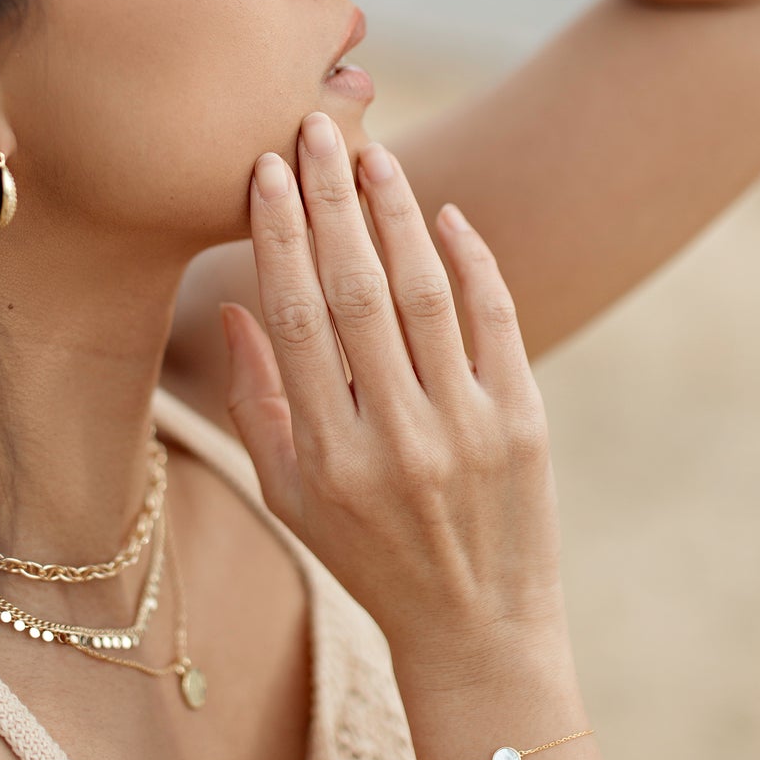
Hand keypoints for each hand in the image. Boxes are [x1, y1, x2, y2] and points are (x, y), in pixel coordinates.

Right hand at [222, 116, 571, 688]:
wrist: (477, 631)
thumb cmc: (369, 558)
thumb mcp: (291, 497)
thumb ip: (257, 404)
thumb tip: (235, 308)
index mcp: (326, 457)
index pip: (294, 319)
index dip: (278, 235)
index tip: (265, 170)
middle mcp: (393, 440)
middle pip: (355, 291)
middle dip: (331, 199)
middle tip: (314, 128)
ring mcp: (465, 430)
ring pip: (424, 294)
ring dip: (397, 212)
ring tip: (374, 153)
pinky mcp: (524, 423)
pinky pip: (495, 320)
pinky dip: (471, 259)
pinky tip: (445, 212)